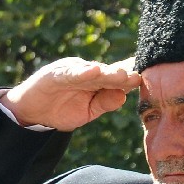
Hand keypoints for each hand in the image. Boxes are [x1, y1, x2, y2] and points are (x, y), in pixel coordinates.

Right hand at [1, 58, 141, 130]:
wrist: (31, 113)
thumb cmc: (61, 110)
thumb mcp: (87, 112)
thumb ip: (104, 103)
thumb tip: (123, 96)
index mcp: (97, 82)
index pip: (117, 78)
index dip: (132, 78)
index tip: (152, 79)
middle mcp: (87, 73)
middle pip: (109, 73)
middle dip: (125, 75)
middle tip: (140, 76)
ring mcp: (71, 72)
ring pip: (93, 71)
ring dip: (108, 72)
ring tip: (122, 74)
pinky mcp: (55, 74)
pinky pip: (70, 73)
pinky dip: (82, 72)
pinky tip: (94, 71)